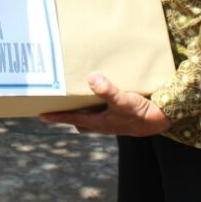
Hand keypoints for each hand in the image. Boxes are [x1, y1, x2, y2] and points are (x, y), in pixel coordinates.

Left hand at [40, 73, 171, 136]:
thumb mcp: (123, 100)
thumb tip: (91, 78)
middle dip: (68, 115)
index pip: (72, 118)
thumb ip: (107, 91)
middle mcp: (102, 123)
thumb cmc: (139, 113)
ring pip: (91, 118)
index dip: (56, 117)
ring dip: (83, 110)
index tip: (41, 115)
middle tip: (58, 105)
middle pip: (79, 120)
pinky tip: (102, 94)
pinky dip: (98, 105)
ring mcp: (111, 121)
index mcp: (98, 122)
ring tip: (78, 96)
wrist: (159, 120)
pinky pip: (103, 112)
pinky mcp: (120, 116)